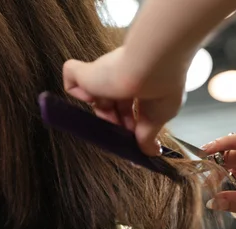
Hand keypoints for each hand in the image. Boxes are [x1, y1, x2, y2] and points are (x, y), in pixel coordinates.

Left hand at [63, 47, 185, 155]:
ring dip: (103, 115)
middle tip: (123, 138)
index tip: (134, 142)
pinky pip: (73, 86)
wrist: (149, 67)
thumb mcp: (159, 118)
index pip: (130, 110)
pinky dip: (81, 95)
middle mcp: (123, 78)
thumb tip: (152, 153)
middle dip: (117, 124)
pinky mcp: (85, 73)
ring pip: (95, 99)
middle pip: (112, 107)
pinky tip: (97, 97)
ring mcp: (103, 75)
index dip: (130, 126)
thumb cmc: (162, 87)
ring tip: (112, 123)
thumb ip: (148, 136)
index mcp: (143, 86)